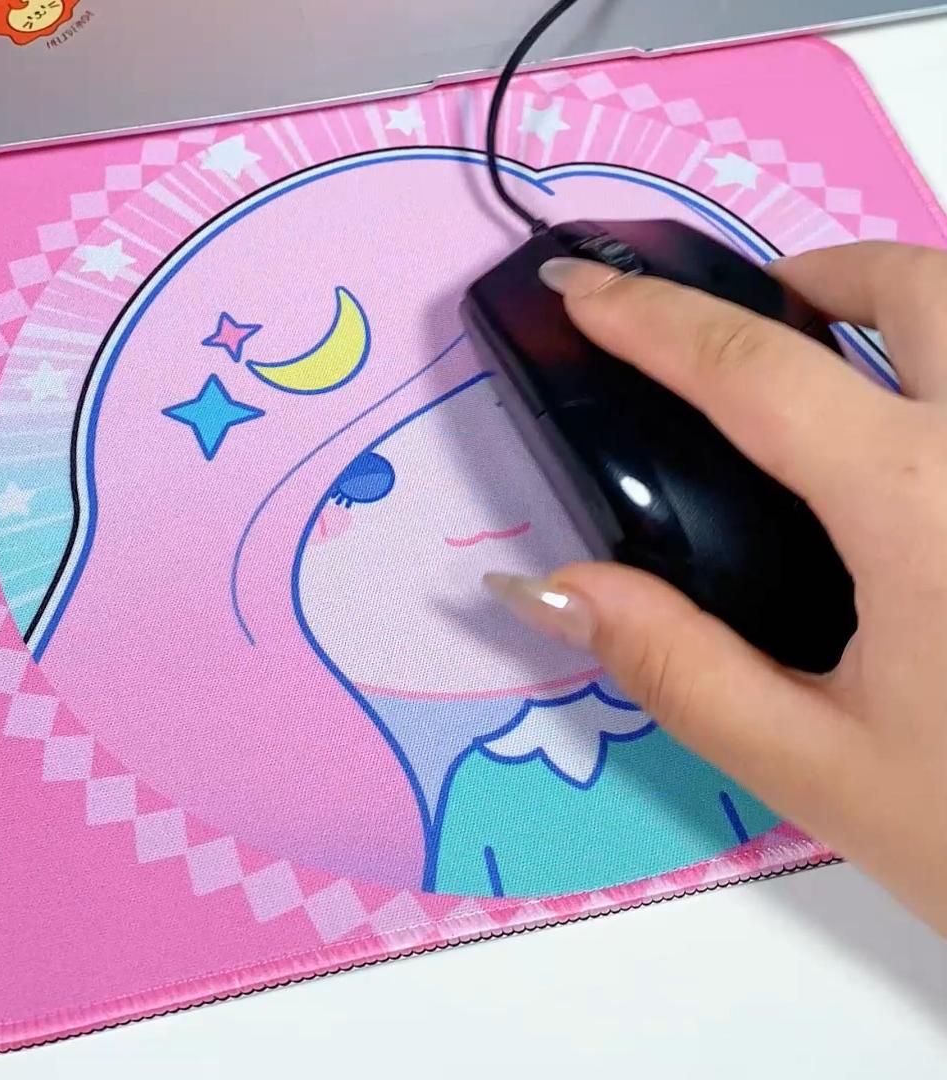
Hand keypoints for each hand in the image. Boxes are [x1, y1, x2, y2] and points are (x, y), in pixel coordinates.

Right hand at [485, 242, 946, 934]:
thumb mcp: (817, 767)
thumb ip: (675, 665)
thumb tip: (548, 589)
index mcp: (922, 502)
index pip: (757, 373)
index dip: (653, 320)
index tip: (584, 288)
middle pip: (915, 287)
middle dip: (810, 279)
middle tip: (744, 326)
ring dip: (895, 313)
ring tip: (829, 370)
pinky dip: (938, 378)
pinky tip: (907, 462)